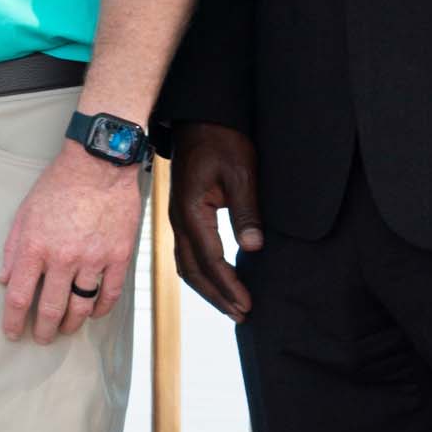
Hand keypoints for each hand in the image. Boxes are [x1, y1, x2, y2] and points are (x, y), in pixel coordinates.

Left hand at [0, 142, 143, 342]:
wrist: (98, 165)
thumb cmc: (58, 186)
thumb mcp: (24, 213)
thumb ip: (13, 248)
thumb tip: (4, 279)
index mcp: (35, 247)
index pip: (18, 296)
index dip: (13, 320)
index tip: (12, 332)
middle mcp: (63, 258)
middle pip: (50, 309)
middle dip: (43, 330)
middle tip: (41, 338)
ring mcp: (93, 259)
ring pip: (81, 307)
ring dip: (71, 324)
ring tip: (65, 330)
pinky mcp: (118, 256)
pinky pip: (110, 294)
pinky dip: (101, 309)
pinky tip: (94, 313)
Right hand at [167, 124, 261, 319]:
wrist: (199, 117)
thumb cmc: (222, 139)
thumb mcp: (241, 172)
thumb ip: (246, 211)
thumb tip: (253, 248)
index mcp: (192, 210)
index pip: (211, 259)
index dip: (229, 285)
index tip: (247, 305)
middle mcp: (179, 219)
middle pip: (193, 270)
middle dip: (216, 296)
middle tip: (241, 314)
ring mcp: (178, 217)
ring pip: (186, 264)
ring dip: (207, 288)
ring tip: (230, 305)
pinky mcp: (183, 213)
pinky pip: (187, 252)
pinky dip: (200, 272)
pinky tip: (215, 279)